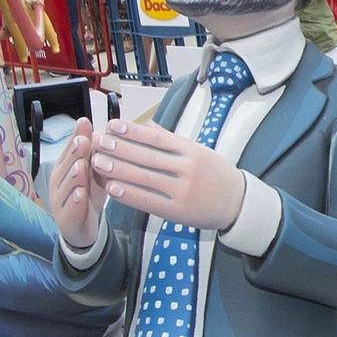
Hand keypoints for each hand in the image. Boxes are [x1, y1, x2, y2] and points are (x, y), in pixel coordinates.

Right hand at [49, 117, 105, 248]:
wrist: (81, 229)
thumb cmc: (86, 196)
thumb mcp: (92, 173)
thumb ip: (94, 154)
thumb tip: (100, 129)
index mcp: (65, 168)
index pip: (70, 150)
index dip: (77, 136)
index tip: (85, 122)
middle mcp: (59, 182)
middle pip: (66, 165)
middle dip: (74, 153)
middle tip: (84, 141)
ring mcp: (60, 200)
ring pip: (67, 186)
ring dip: (74, 175)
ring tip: (81, 165)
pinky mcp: (65, 219)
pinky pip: (70, 208)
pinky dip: (75, 201)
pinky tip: (81, 194)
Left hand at [88, 119, 247, 229]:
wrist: (238, 204)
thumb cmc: (216, 175)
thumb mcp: (200, 151)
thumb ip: (172, 140)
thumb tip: (145, 124)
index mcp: (192, 151)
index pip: (157, 138)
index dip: (133, 131)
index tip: (112, 125)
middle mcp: (188, 170)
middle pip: (147, 157)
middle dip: (120, 149)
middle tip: (99, 142)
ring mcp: (183, 191)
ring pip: (145, 179)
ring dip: (119, 170)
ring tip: (98, 163)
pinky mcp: (179, 211)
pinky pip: (149, 201)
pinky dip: (129, 195)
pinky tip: (113, 188)